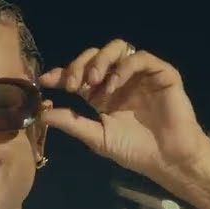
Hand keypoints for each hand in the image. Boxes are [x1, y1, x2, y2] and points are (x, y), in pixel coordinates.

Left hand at [39, 39, 208, 179]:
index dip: (62, 73)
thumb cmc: (135, 151)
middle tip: (73, 84)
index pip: (79, 75)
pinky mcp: (161, 73)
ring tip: (93, 80)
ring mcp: (140, 75)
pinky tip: (114, 84)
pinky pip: (140, 58)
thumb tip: (41, 114)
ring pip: (117, 49)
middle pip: (95, 56)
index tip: (46, 80)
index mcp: (103, 94)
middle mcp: (119, 80)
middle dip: (80, 65)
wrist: (168, 160)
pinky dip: (124, 67)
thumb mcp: (97, 137)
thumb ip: (72, 123)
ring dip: (100, 60)